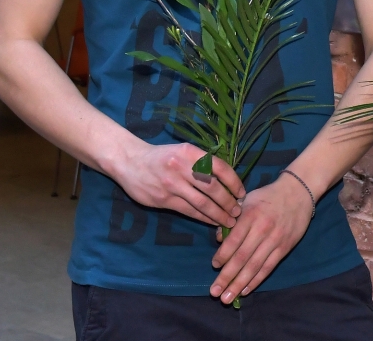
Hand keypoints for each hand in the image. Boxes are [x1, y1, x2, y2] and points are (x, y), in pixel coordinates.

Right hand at [111, 141, 244, 226]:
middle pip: (213, 188)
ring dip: (218, 214)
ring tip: (229, 221)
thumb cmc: (162, 157)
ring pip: (202, 203)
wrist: (130, 162)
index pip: (220, 168)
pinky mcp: (163, 199)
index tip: (242, 193)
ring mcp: (172, 184)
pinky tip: (211, 221)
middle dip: (229, 202)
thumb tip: (228, 179)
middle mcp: (182, 167)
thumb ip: (202, 162)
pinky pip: (188, 211)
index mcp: (191, 153)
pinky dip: (203, 217)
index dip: (234, 182)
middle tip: (238, 211)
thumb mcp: (183, 151)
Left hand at [209, 174, 313, 302]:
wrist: (298, 192)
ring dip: (239, 284)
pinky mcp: (285, 248)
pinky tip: (246, 290)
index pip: (234, 240)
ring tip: (227, 298)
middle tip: (214, 293)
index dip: (222, 255)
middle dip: (226, 277)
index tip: (214, 265)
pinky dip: (256, 280)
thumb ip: (232, 218)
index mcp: (250, 215)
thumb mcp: (247, 200)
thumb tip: (219, 239)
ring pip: (254, 266)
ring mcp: (275, 240)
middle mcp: (262, 229)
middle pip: (242, 257)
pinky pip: (268, 267)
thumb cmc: (268, 196)